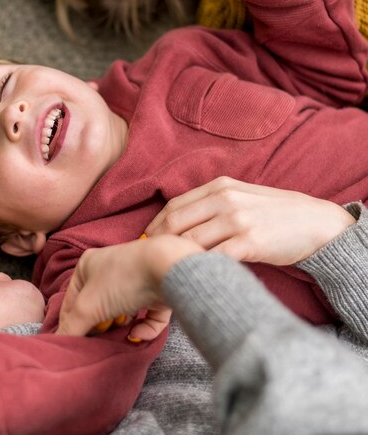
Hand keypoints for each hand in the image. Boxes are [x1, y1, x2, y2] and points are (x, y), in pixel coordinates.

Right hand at [57, 236, 202, 340]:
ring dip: (121, 326)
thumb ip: (71, 328)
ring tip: (118, 337)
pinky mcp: (158, 291)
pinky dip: (144, 328)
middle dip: (99, 325)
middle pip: (98, 305)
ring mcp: (137, 279)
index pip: (72, 298)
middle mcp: (111, 268)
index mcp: (89, 264)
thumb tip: (59, 344)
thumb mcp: (88, 307)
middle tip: (97, 341)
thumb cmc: (121, 280)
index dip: (69, 321)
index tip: (71, 343)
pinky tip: (138, 334)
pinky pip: (148, 315)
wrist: (167, 267)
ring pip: (124, 310)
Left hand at [145, 177, 355, 265]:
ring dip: (176, 258)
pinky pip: (214, 258)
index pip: (174, 206)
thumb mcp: (241, 196)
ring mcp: (238, 220)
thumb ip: (212, 204)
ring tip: (167, 272)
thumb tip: (176, 221)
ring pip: (191, 242)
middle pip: (176, 223)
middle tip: (151, 260)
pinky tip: (194, 277)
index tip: (147, 241)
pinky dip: (200, 268)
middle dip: (159, 244)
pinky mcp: (250, 242)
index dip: (156, 226)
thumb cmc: (274, 213)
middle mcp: (225, 199)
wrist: (316, 223)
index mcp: (219, 186)